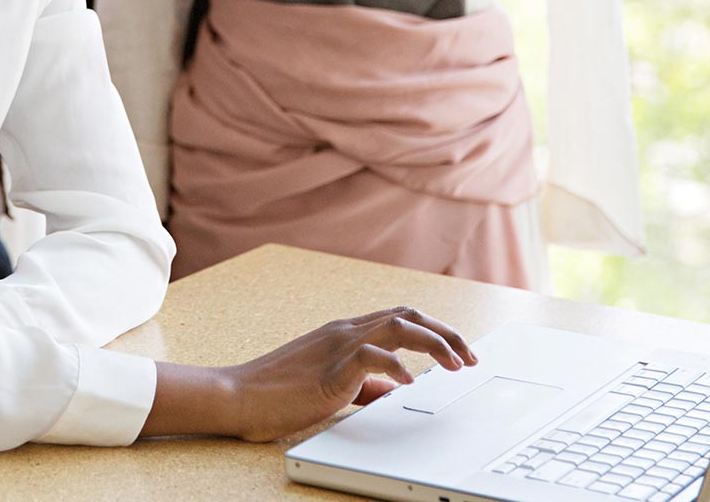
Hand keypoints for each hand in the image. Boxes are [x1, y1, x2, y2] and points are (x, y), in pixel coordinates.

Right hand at [141, 305, 475, 442]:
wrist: (238, 394)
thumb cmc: (277, 393)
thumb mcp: (331, 387)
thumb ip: (363, 384)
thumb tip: (393, 388)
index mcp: (345, 332)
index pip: (400, 318)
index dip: (435, 330)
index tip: (460, 350)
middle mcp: (345, 330)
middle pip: (407, 315)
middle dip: (445, 332)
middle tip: (471, 355)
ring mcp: (337, 344)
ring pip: (397, 326)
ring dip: (434, 343)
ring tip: (457, 363)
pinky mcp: (329, 365)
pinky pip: (371, 357)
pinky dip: (396, 366)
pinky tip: (409, 382)